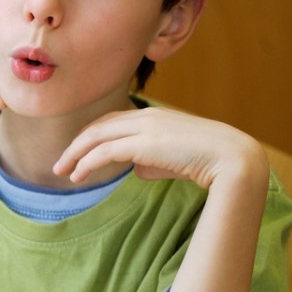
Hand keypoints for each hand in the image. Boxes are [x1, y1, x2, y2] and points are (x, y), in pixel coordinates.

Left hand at [53, 107, 267, 189]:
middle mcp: (145, 116)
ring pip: (96, 137)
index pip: (111, 121)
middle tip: (60, 164)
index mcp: (152, 116)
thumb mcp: (174, 159)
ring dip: (75, 155)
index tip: (77, 153)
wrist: (232, 158)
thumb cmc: (208, 161)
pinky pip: (104, 152)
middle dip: (76, 145)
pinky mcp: (143, 143)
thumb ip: (152, 160)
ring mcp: (144, 127)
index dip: (90, 136)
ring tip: (62, 172)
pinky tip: (78, 175)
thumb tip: (134, 169)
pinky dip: (87, 163)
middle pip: (98, 127)